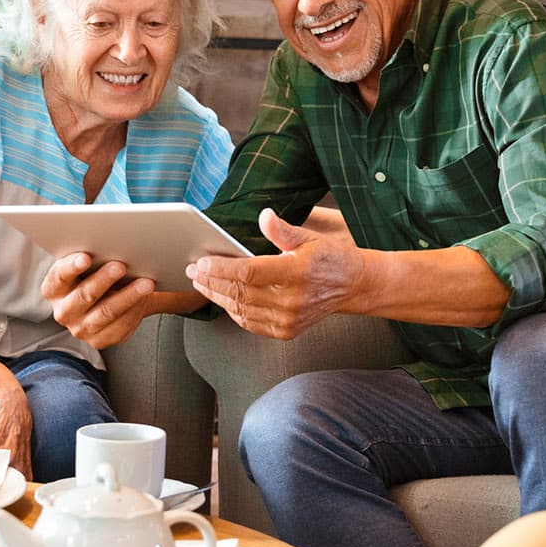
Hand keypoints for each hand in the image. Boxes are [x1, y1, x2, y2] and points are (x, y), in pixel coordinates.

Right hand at [43, 252, 156, 348]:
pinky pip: (119, 327)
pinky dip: (134, 310)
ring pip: (105, 313)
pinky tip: (145, 298)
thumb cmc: (98, 273)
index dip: (71, 267)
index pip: (59, 277)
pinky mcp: (99, 340)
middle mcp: (63, 311)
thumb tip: (112, 243)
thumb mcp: (91, 262)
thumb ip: (93, 255)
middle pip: (83, 296)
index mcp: (54, 289)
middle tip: (121, 266)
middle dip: (103, 280)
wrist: (114, 295)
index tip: (86, 257)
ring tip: (145, 283)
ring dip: (127, 296)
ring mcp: (80, 329)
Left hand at [186, 208, 363, 339]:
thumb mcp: (310, 238)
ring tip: (201, 283)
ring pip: (242, 309)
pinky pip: (251, 323)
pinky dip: (233, 311)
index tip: (201, 262)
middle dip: (211, 281)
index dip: (222, 268)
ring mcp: (289, 319)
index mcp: (298, 272)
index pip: (250, 272)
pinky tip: (222, 298)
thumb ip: (283, 230)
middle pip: (240, 292)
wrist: (353, 286)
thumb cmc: (330, 259)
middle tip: (193, 270)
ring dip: (217, 296)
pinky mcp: (287, 331)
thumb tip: (264, 215)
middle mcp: (293, 300)